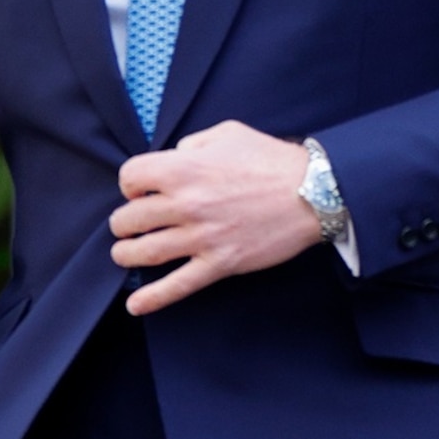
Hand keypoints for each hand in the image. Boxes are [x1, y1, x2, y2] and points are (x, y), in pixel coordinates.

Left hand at [110, 121, 318, 311]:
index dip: (131, 184)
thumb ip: (193, 144)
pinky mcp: (220, 262)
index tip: (140, 190)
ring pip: (144, 252)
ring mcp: (202, 236)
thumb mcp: (229, 133)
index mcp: (184, 168)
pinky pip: (178, 285)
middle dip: (124, 223)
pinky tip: (135, 306)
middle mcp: (187, 204)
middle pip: (129, 219)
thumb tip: (174, 157)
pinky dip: (153, 298)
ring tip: (126, 254)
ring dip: (126, 255)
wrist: (315, 191)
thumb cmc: (272, 160)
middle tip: (130, 225)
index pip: (130, 177)